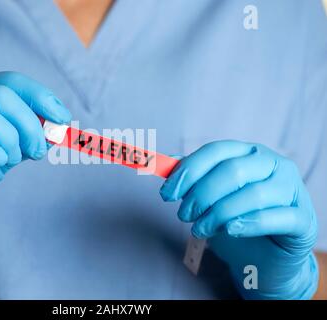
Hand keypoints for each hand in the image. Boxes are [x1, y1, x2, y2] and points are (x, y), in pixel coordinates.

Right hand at [0, 71, 70, 266]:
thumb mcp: (5, 153)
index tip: (64, 119)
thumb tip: (57, 128)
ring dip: (7, 141)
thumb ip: (26, 138)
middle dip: (29, 125)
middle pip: (1, 95)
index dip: (41, 97)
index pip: (11, 81)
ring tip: (8, 160)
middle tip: (38, 151)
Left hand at [160, 140, 317, 298]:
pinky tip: (231, 231)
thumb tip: (164, 163)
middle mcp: (273, 164)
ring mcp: (292, 189)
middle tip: (184, 215)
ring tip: (200, 229)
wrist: (267, 253)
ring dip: (219, 213)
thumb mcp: (213, 195)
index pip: (215, 152)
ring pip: (254, 194)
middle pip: (232, 170)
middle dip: (201, 194)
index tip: (167, 194)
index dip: (188, 171)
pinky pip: (278, 217)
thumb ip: (193, 178)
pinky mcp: (304, 219)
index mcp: (248, 153)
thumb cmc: (237, 217)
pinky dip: (250, 223)